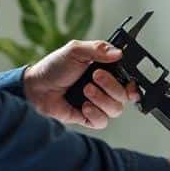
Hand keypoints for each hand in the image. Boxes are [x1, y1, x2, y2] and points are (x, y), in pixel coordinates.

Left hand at [23, 40, 140, 128]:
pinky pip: (102, 122)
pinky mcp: (88, 118)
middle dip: (111, 86)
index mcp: (105, 71)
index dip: (133, 84)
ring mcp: (97, 104)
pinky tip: (84, 105)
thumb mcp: (75, 51)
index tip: (129, 82)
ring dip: (101, 99)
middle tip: (95, 76)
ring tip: (85, 90)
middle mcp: (104, 89)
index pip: (129, 80)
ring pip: (116, 110)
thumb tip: (118, 52)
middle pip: (124, 95)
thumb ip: (98, 48)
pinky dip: (95, 114)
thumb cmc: (53, 68)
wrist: (36, 88)